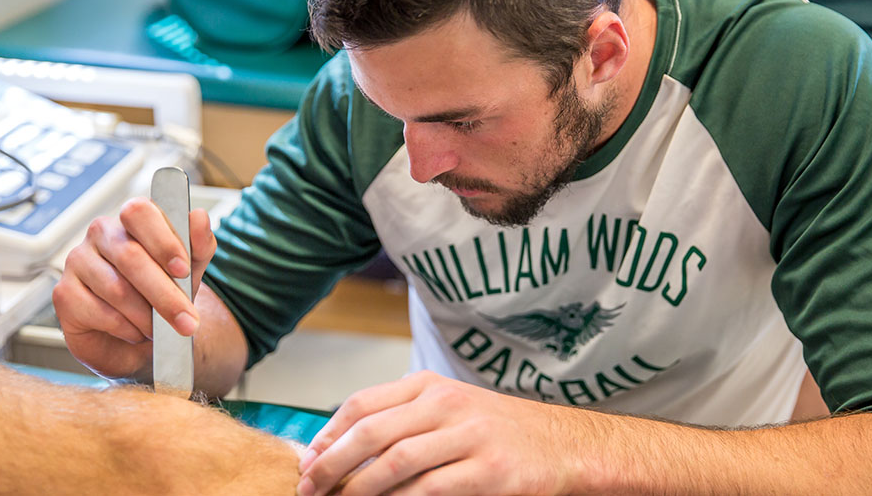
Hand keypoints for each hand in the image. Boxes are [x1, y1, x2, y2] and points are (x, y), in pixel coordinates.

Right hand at [52, 197, 215, 379]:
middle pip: (129, 256)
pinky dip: (126, 329)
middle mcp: (101, 233)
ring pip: (116, 289)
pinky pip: (99, 312)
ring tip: (160, 329)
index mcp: (133, 220)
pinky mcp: (64, 294)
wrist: (141, 341)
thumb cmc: (163, 297)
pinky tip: (135, 332)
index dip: (162, 240)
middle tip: (187, 320)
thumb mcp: (191, 272)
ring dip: (146, 317)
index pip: (140, 212)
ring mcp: (77, 261)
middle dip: (164, 294)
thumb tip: (199, 217)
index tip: (183, 270)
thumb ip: (198, 245)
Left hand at [297, 371, 587, 495]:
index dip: (328, 434)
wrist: (563, 444)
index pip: (363, 403)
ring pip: (396, 463)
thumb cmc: (497, 430)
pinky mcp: (489, 472)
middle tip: (311, 487)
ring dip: (360, 489)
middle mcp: (447, 404)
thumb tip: (340, 446)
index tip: (308, 460)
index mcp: (430, 385)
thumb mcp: (449, 408)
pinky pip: (431, 490)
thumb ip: (403, 419)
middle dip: (333, 464)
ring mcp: (469, 437)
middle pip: (372, 432)